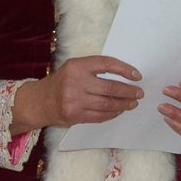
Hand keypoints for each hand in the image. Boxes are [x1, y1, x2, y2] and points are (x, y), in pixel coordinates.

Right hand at [16, 56, 143, 131]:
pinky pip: (100, 115)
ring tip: (132, 103)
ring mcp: (75, 100)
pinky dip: (112, 113)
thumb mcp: (74, 67)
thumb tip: (124, 75)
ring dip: (123, 104)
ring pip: (107, 103)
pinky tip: (119, 110)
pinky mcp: (75, 115)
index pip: (106, 64)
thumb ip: (94, 68)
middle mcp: (75, 82)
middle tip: (139, 93)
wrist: (41, 101)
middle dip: (128, 91)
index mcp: (77, 66)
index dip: (124, 70)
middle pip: (110, 87)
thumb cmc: (61, 82)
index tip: (137, 76)